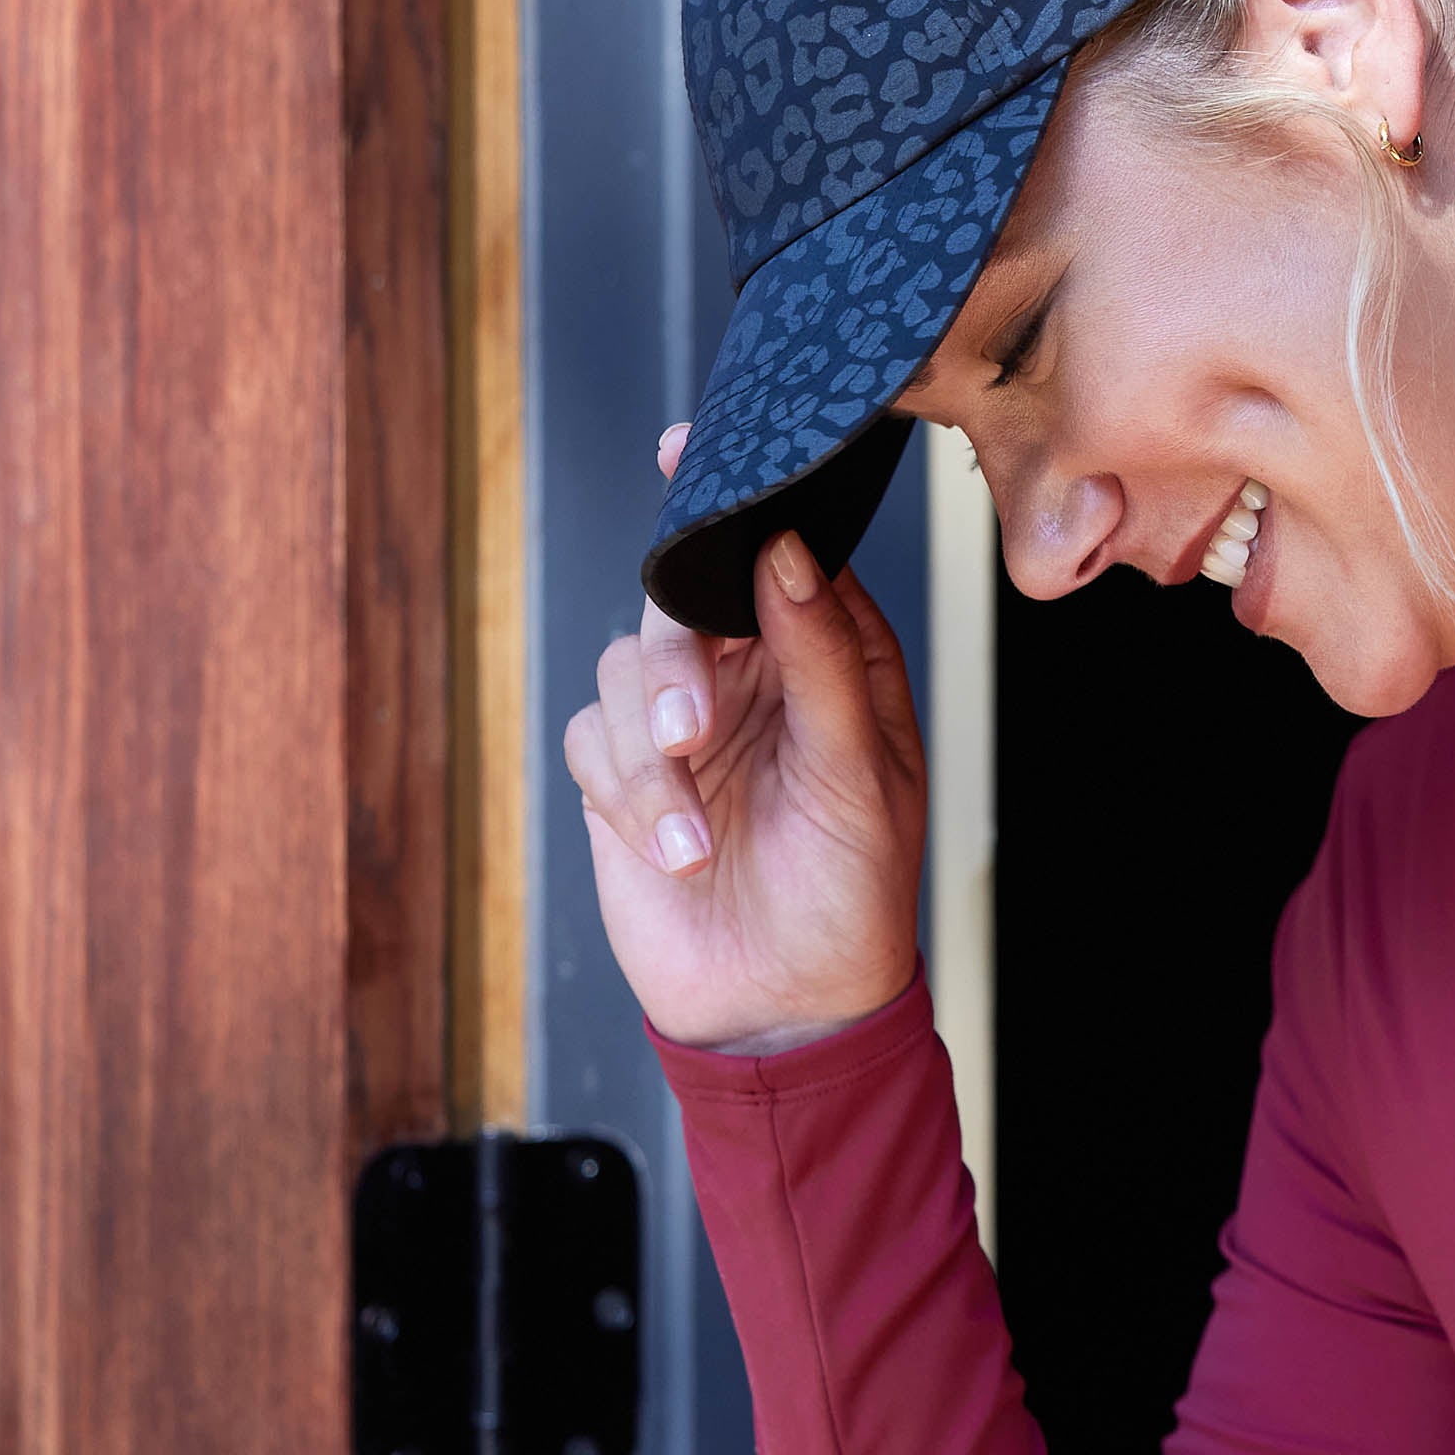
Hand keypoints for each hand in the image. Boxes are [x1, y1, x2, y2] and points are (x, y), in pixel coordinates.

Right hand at [560, 422, 924, 1052]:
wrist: (789, 1006)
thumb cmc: (854, 892)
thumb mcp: (861, 775)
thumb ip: (822, 659)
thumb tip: (787, 552)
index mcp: (828, 654)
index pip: (782, 552)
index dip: (738, 502)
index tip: (692, 448)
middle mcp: (753, 674)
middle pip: (682, 602)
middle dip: (677, 662)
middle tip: (692, 731)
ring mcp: (684, 722)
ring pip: (626, 670)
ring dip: (653, 760)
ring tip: (697, 837)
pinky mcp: (625, 776)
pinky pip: (594, 742)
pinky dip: (629, 798)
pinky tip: (677, 854)